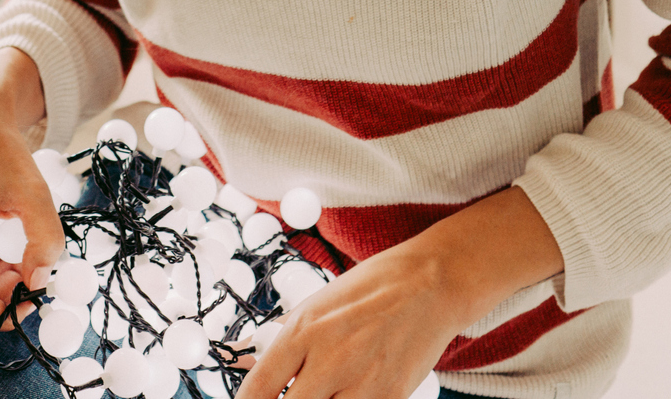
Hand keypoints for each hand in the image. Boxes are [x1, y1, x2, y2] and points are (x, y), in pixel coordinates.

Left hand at [233, 240, 464, 398]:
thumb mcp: (314, 306)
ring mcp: (362, 382)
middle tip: (292, 396)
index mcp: (303, 331)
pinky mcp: (392, 397)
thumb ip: (278, 341)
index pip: (258, 388)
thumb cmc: (368, 291)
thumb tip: (241, 363)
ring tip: (321, 392)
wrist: (429, 284)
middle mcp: (330, 358)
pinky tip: (347, 393)